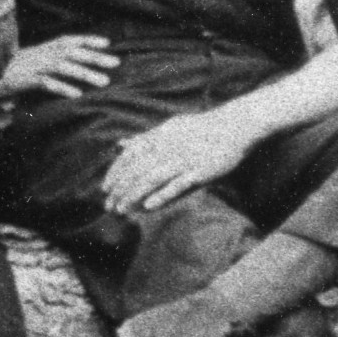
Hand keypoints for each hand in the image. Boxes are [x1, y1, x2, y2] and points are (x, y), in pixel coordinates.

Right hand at [0, 32, 117, 104]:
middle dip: (94, 57)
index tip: (107, 43)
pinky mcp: (21, 80)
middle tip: (116, 63)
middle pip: (70, 53)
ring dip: (85, 74)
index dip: (87, 41)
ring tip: (104, 82)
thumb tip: (62, 66)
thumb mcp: (24, 63)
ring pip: (62, 67)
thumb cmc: (0, 71)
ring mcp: (29, 66)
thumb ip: (42, 62)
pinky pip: (45, 83)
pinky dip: (62, 87)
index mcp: (39, 49)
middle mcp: (37, 55)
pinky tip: (76, 94)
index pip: (67, 41)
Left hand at [100, 106, 258, 218]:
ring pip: (151, 179)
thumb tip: (120, 144)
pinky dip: (162, 195)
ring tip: (121, 210)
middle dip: (119, 190)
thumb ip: (144, 138)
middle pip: (136, 170)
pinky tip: (148, 207)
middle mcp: (166, 148)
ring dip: (133, 195)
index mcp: (158, 137)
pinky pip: (178, 185)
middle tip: (108, 206)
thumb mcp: (168, 128)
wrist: (233, 126)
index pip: (129, 156)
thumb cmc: (199, 129)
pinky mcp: (200, 171)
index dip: (115, 173)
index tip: (104, 189)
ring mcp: (183, 160)